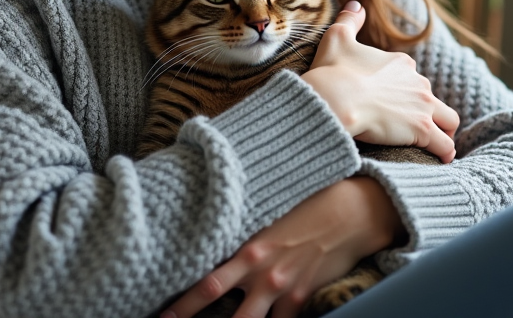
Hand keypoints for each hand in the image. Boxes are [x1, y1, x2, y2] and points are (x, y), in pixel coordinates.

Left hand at [162, 177, 403, 317]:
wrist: (351, 212)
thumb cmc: (308, 204)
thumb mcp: (268, 213)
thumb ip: (243, 230)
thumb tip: (215, 232)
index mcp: (246, 248)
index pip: (205, 280)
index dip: (181, 303)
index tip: (161, 315)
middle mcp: (260, 271)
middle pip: (217, 303)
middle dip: (190, 317)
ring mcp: (282, 288)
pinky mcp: (303, 298)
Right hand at [302, 2, 458, 161]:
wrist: (336, 98)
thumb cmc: (333, 71)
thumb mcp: (337, 38)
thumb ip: (349, 20)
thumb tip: (356, 4)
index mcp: (400, 64)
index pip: (412, 78)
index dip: (406, 92)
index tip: (395, 103)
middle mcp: (417, 82)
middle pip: (432, 99)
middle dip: (427, 111)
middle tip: (415, 126)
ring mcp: (423, 106)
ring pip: (448, 120)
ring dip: (444, 131)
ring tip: (436, 144)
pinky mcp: (423, 130)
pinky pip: (445, 145)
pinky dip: (445, 152)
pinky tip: (440, 159)